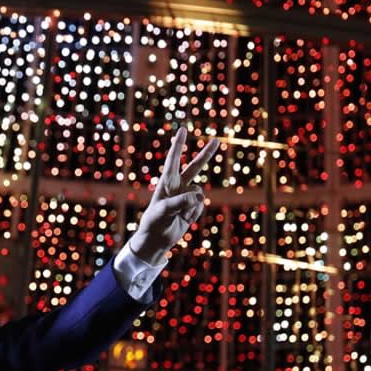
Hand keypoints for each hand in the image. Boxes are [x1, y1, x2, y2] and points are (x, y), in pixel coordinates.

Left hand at [127, 126, 219, 263]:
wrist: (156, 240)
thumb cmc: (154, 222)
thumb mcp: (163, 211)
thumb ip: (180, 202)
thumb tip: (199, 196)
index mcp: (166, 182)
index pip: (173, 160)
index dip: (178, 145)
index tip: (182, 130)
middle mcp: (177, 186)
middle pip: (195, 167)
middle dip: (206, 155)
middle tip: (216, 140)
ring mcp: (186, 196)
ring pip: (199, 193)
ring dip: (192, 205)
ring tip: (180, 215)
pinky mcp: (192, 207)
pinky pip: (201, 205)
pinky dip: (195, 213)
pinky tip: (185, 220)